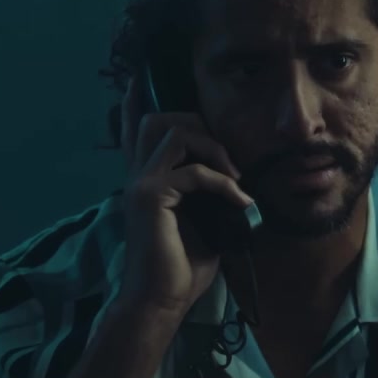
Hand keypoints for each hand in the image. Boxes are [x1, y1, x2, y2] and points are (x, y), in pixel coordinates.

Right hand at [118, 76, 253, 317]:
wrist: (161, 300)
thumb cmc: (182, 266)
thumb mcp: (203, 219)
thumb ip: (207, 191)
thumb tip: (237, 177)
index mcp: (146, 178)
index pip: (138, 129)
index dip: (141, 100)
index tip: (144, 77)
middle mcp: (137, 174)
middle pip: (159, 117)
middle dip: (201, 126)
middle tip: (229, 161)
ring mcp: (140, 183)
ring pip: (175, 132)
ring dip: (214, 147)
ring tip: (235, 177)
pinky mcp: (149, 196)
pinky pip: (193, 171)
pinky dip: (224, 184)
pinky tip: (241, 204)